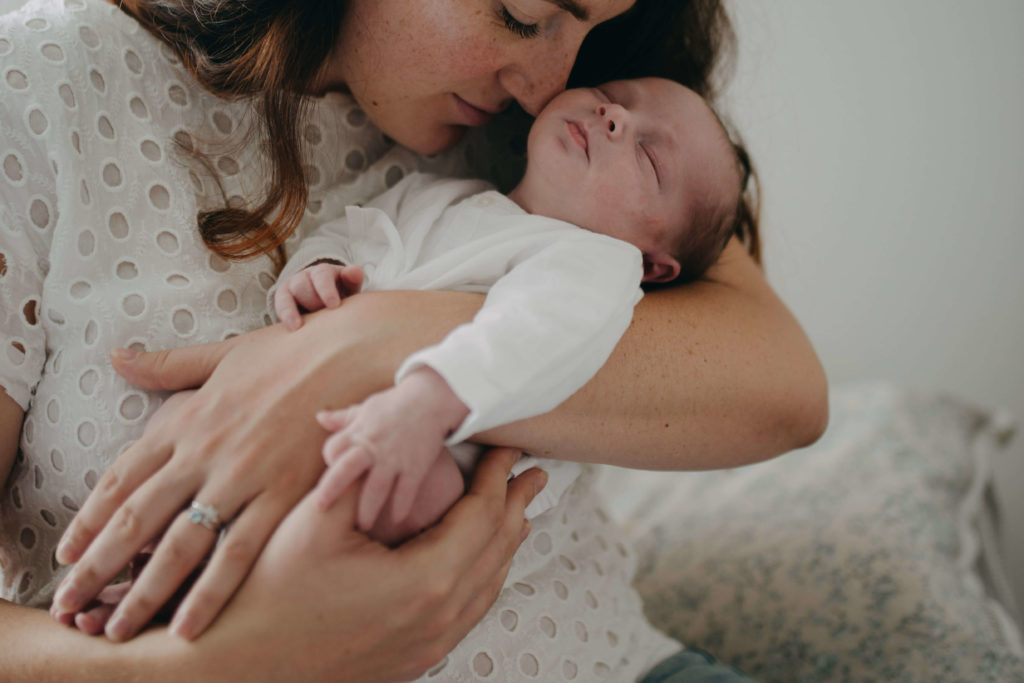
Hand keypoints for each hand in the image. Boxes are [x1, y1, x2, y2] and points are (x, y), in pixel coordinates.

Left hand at [50, 292, 481, 642]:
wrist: (353, 352)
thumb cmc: (291, 351)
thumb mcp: (224, 354)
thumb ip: (169, 365)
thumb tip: (118, 356)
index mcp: (187, 419)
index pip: (122, 478)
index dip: (90, 520)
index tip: (68, 554)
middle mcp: (204, 452)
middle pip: (137, 519)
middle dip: (98, 568)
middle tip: (69, 605)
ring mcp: (242, 477)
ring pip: (180, 546)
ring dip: (143, 591)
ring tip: (117, 629)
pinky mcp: (283, 495)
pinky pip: (240, 553)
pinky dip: (210, 591)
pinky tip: (189, 624)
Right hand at [195, 448, 546, 682]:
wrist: (238, 665)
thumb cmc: (270, 594)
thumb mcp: (316, 521)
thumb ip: (361, 474)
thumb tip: (385, 439)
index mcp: (425, 581)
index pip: (481, 517)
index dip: (498, 478)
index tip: (509, 450)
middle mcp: (438, 618)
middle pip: (496, 551)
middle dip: (516, 506)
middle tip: (531, 475)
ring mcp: (429, 644)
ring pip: (489, 586)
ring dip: (505, 542)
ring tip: (516, 511)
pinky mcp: (415, 658)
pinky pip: (469, 612)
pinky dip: (484, 577)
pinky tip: (479, 563)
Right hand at [274, 262, 363, 329]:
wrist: (328, 303)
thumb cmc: (342, 295)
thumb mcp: (350, 286)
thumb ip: (353, 279)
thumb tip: (355, 271)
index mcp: (324, 272)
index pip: (323, 275)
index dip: (327, 290)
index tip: (334, 306)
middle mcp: (305, 276)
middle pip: (302, 284)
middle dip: (311, 301)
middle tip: (323, 317)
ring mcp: (292, 286)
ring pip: (287, 294)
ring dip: (292, 311)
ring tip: (299, 326)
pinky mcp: (282, 299)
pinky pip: (279, 305)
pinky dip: (285, 316)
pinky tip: (292, 328)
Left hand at [315, 367, 469, 530]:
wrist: (431, 399)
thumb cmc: (395, 405)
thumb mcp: (367, 408)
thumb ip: (343, 418)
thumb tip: (320, 417)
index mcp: (359, 431)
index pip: (333, 449)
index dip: (329, 460)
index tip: (334, 468)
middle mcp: (374, 446)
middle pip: (347, 470)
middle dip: (332, 489)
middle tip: (321, 508)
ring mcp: (395, 458)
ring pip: (377, 488)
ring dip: (367, 510)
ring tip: (363, 526)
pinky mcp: (416, 466)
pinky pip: (407, 491)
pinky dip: (401, 507)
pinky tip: (396, 520)